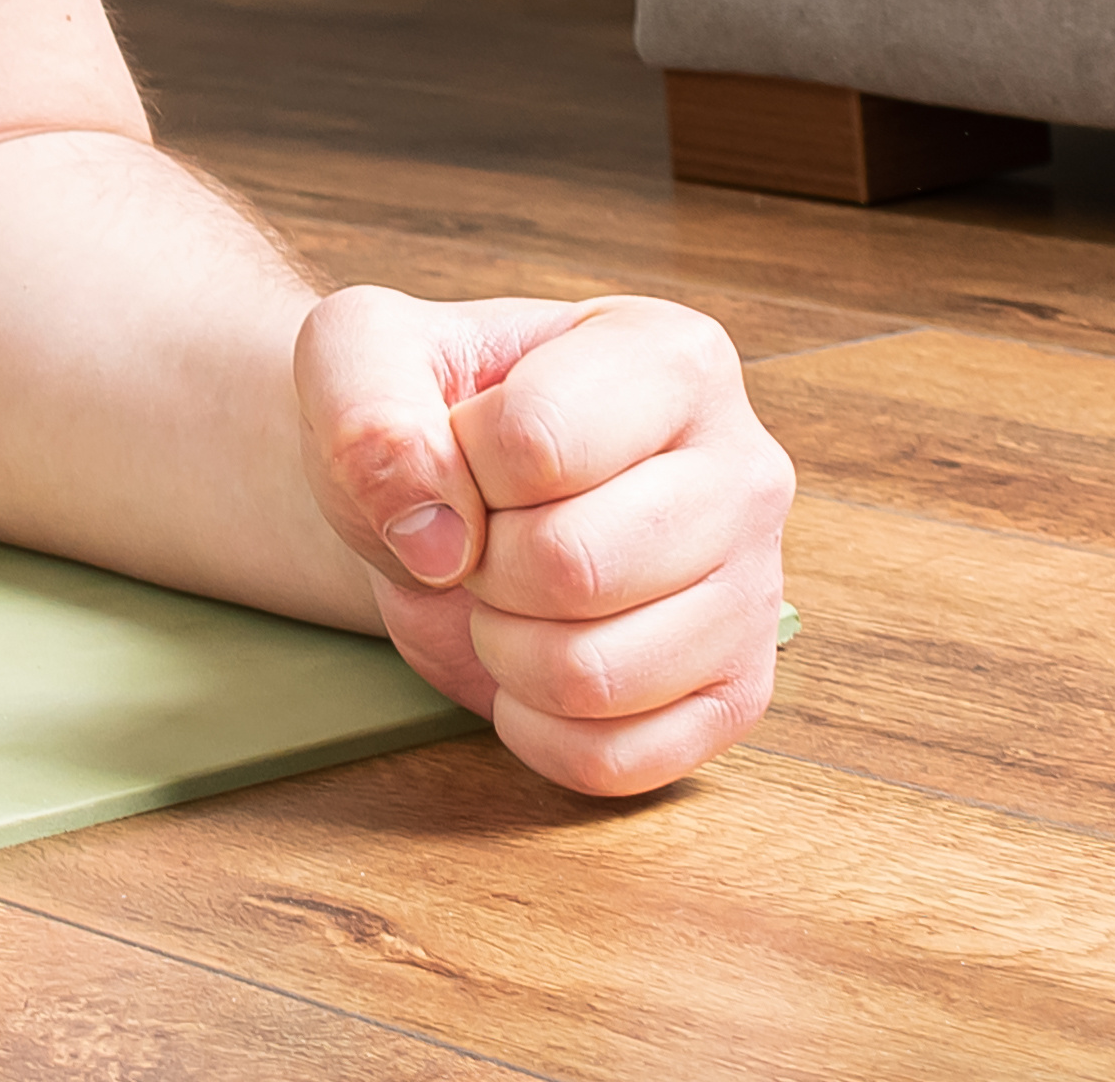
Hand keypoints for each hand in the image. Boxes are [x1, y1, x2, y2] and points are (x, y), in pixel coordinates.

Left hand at [294, 288, 789, 795]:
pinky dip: (535, 729)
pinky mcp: (735, 697)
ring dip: (504, 650)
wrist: (449, 496)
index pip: (538, 440)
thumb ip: (367, 407)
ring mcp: (755, 591)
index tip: (461, 453)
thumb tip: (436, 534)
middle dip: (483, 566)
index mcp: (675, 356)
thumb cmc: (425, 412)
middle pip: (577, 565)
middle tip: (481, 538)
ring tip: (508, 596)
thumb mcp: (360, 355)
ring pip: (596, 674)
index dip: (458, 464)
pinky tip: (528, 666)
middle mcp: (746, 468)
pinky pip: (617, 760)